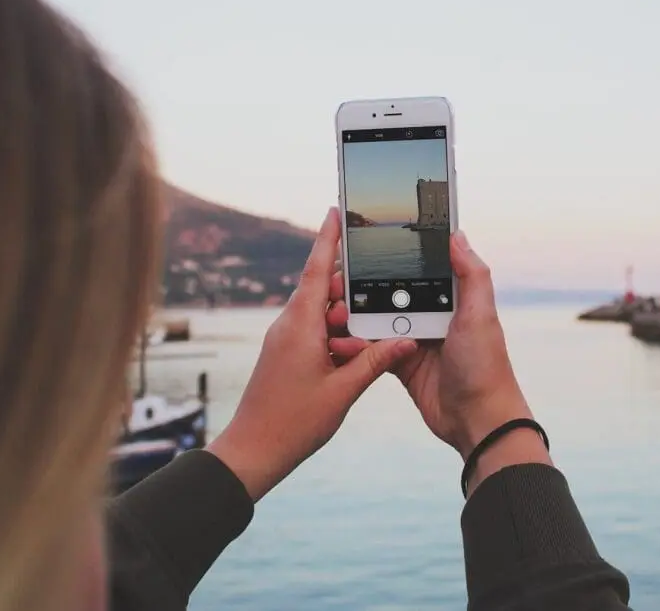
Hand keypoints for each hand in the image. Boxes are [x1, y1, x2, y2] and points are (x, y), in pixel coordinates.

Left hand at [208, 208, 417, 500]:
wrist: (254, 450)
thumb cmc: (292, 423)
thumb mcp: (343, 391)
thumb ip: (376, 361)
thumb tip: (405, 339)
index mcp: (299, 326)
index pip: (317, 270)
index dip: (328, 238)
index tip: (335, 210)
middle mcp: (289, 326)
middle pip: (324, 291)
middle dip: (352, 290)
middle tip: (381, 289)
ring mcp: (285, 340)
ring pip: (322, 314)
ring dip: (347, 320)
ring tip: (372, 334)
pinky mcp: (286, 354)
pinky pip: (315, 332)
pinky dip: (337, 335)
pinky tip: (355, 351)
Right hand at [328, 231, 544, 471]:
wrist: (477, 420)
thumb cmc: (485, 367)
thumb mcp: (481, 314)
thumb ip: (471, 274)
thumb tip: (456, 235)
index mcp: (453, 298)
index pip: (421, 267)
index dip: (398, 255)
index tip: (370, 240)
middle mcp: (433, 314)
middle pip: (393, 291)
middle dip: (367, 284)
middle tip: (341, 279)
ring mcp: (414, 338)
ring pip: (379, 317)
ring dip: (359, 314)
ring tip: (336, 309)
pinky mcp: (401, 362)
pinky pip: (375, 346)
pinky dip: (359, 343)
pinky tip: (343, 336)